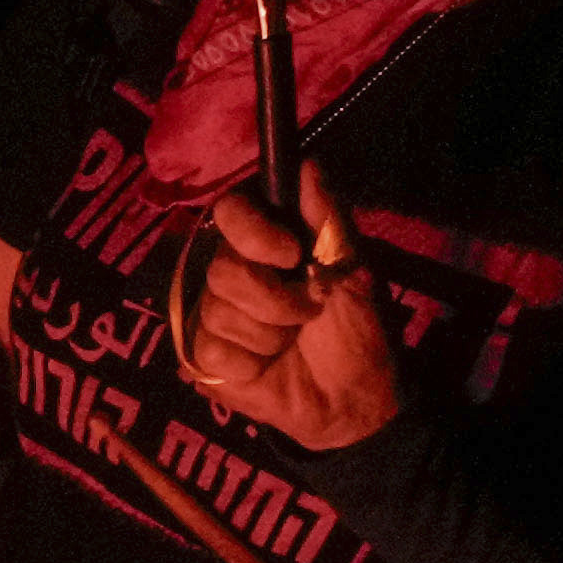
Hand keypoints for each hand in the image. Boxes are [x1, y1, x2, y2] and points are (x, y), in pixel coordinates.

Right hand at [175, 181, 402, 447]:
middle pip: (223, 269)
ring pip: (217, 313)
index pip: (229, 212)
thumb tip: (307, 165)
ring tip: (290, 343)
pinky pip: (211, 350)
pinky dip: (250, 362)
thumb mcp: (352, 265)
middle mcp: (233, 275)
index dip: (251, 231)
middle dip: (274, 299)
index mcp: (266, 245)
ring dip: (268, 334)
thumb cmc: (358, 329)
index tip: (288, 253)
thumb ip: (327, 216)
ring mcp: (213, 317)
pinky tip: (267, 367)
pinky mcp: (204, 359)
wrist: (354, 397)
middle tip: (307, 314)